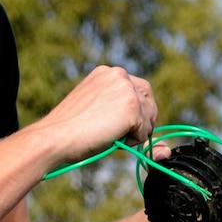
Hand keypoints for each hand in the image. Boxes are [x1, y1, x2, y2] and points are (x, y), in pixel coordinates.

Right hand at [32, 66, 157, 165]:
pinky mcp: (132, 107)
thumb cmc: (69, 130)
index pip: (137, 88)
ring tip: (109, 137)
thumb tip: (166, 149)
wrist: (54, 136)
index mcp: (107, 73)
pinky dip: (133, 142)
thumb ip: (124, 119)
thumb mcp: (99, 116)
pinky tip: (111, 139)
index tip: (127, 123)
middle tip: (129, 135)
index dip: (137, 108)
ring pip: (148, 117)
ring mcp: (127, 90)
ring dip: (135, 133)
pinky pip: (145, 132)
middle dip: (144, 118)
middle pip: (148, 98)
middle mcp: (119, 75)